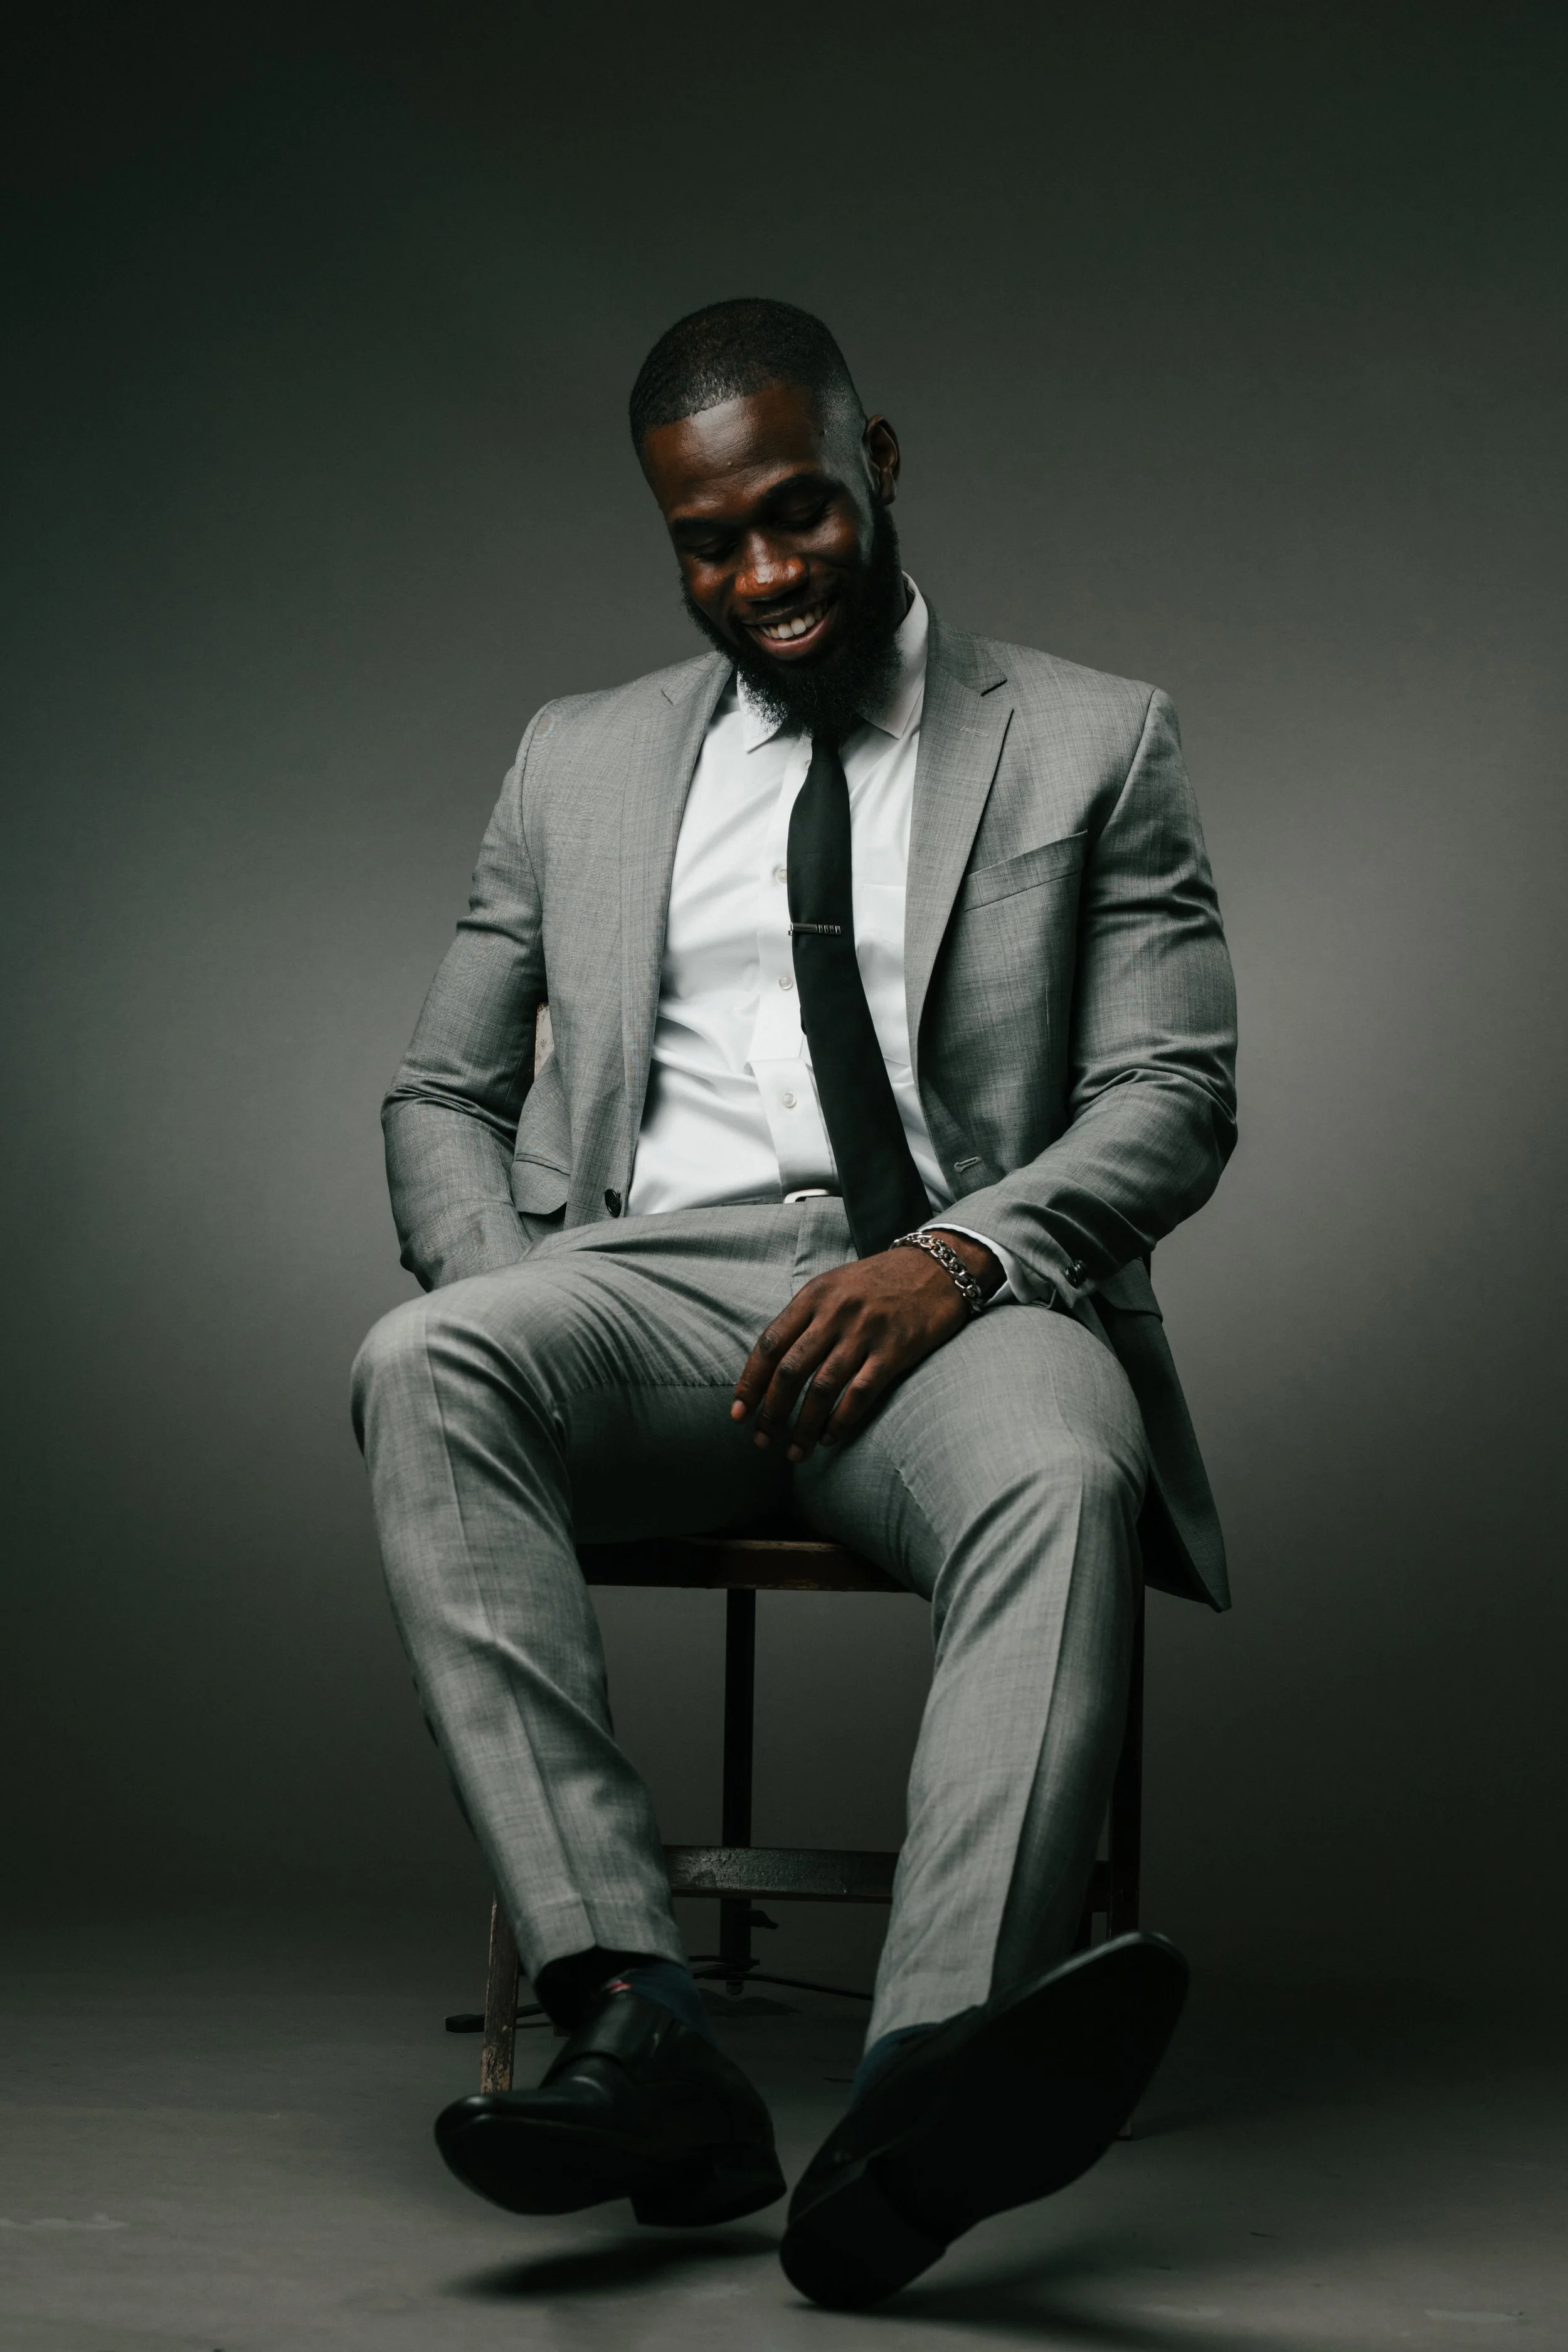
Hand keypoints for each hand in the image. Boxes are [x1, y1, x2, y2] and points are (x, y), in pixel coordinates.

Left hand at [731, 1232, 1001, 1462]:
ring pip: (822, 1388)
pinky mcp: (895, 1350)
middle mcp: (835, 1313)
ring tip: (795, 1452)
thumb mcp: (835, 1286)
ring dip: (803, 1426)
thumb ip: (805, 1318)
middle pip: (791, 1370)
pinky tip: (829, 1438)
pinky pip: (860, 1393)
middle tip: (762, 1440)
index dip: (751, 1382)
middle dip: (772, 1412)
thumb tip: (773, 1367)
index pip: (770, 1344)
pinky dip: (841, 1420)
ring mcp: (866, 1332)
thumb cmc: (880, 1282)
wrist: (937, 1267)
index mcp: (814, 1296)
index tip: (738, 1413)